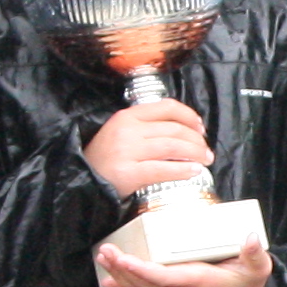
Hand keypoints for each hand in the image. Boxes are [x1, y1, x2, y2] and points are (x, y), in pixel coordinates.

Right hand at [84, 97, 212, 197]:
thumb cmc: (103, 159)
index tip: (200, 127)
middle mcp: (128, 130)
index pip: (167, 107)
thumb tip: (183, 131)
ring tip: (204, 161)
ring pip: (173, 147)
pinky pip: (164, 169)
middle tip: (206, 151)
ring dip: (195, 154)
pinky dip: (183, 170)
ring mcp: (127, 151)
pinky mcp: (129, 173)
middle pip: (174, 129)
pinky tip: (193, 172)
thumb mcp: (120, 132)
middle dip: (197, 140)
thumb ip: (145, 127)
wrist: (80, 179)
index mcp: (127, 116)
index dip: (189, 116)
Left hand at [96, 229, 271, 286]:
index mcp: (198, 282)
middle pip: (146, 284)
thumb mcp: (258, 270)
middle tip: (106, 250)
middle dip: (123, 268)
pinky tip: (110, 279)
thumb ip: (255, 255)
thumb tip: (252, 238)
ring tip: (104, 257)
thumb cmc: (247, 285)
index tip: (125, 259)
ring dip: (120, 275)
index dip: (142, 271)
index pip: (165, 278)